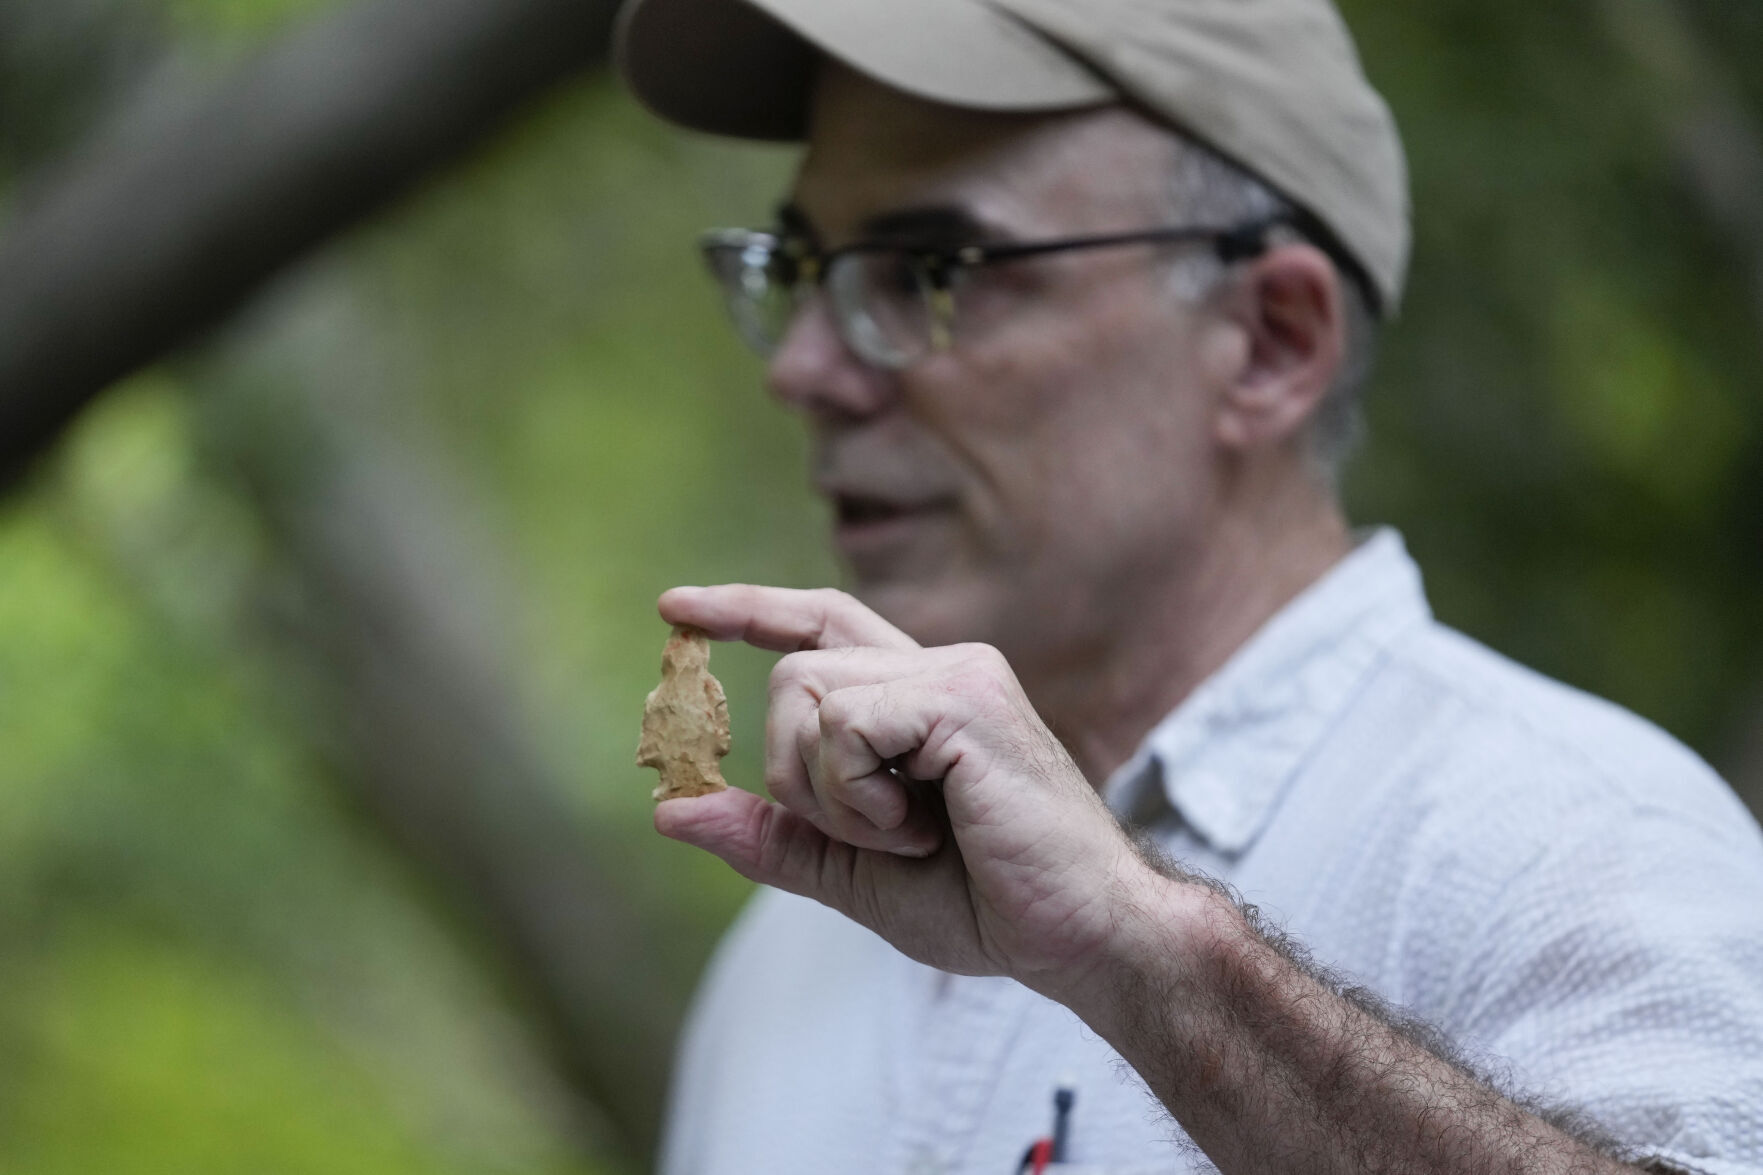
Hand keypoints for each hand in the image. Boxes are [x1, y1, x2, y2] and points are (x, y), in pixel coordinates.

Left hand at [653, 585, 1151, 990]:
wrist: (1079, 939)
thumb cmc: (986, 903)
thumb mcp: (853, 873)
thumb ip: (770, 835)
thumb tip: (667, 808)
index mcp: (919, 696)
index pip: (819, 622)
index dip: (746, 609)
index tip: (674, 608)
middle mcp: (938, 665)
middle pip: (792, 673)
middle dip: (796, 772)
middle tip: (873, 834)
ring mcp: (955, 673)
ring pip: (806, 692)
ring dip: (830, 791)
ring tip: (908, 834)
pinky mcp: (964, 697)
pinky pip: (846, 723)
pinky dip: (858, 794)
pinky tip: (920, 827)